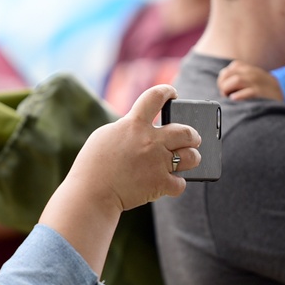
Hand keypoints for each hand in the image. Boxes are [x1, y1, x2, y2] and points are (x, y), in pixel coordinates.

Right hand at [68, 84, 201, 212]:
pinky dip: (176, 184)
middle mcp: (150, 141)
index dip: (167, 91)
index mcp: (134, 124)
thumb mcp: (105, 136)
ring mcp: (157, 162)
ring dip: (192, 157)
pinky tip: (171, 184)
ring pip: (191, 156)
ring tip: (189, 159)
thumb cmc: (92, 165)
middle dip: (192, 134)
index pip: (155, 96)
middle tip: (193, 138)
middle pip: (185, 131)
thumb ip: (126, 128)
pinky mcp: (160, 184)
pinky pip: (180, 183)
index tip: (172, 93)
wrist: (91, 193)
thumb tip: (140, 126)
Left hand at [217, 60, 282, 101]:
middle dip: (223, 85)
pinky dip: (238, 96)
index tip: (226, 88)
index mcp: (248, 69)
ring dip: (228, 90)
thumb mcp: (253, 77)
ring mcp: (256, 82)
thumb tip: (223, 88)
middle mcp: (251, 73)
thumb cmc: (265, 88)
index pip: (230, 68)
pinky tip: (235, 99)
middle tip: (226, 95)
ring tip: (230, 98)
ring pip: (236, 80)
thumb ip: (240, 77)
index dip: (224, 79)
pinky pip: (247, 92)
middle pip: (228, 74)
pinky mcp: (260, 93)